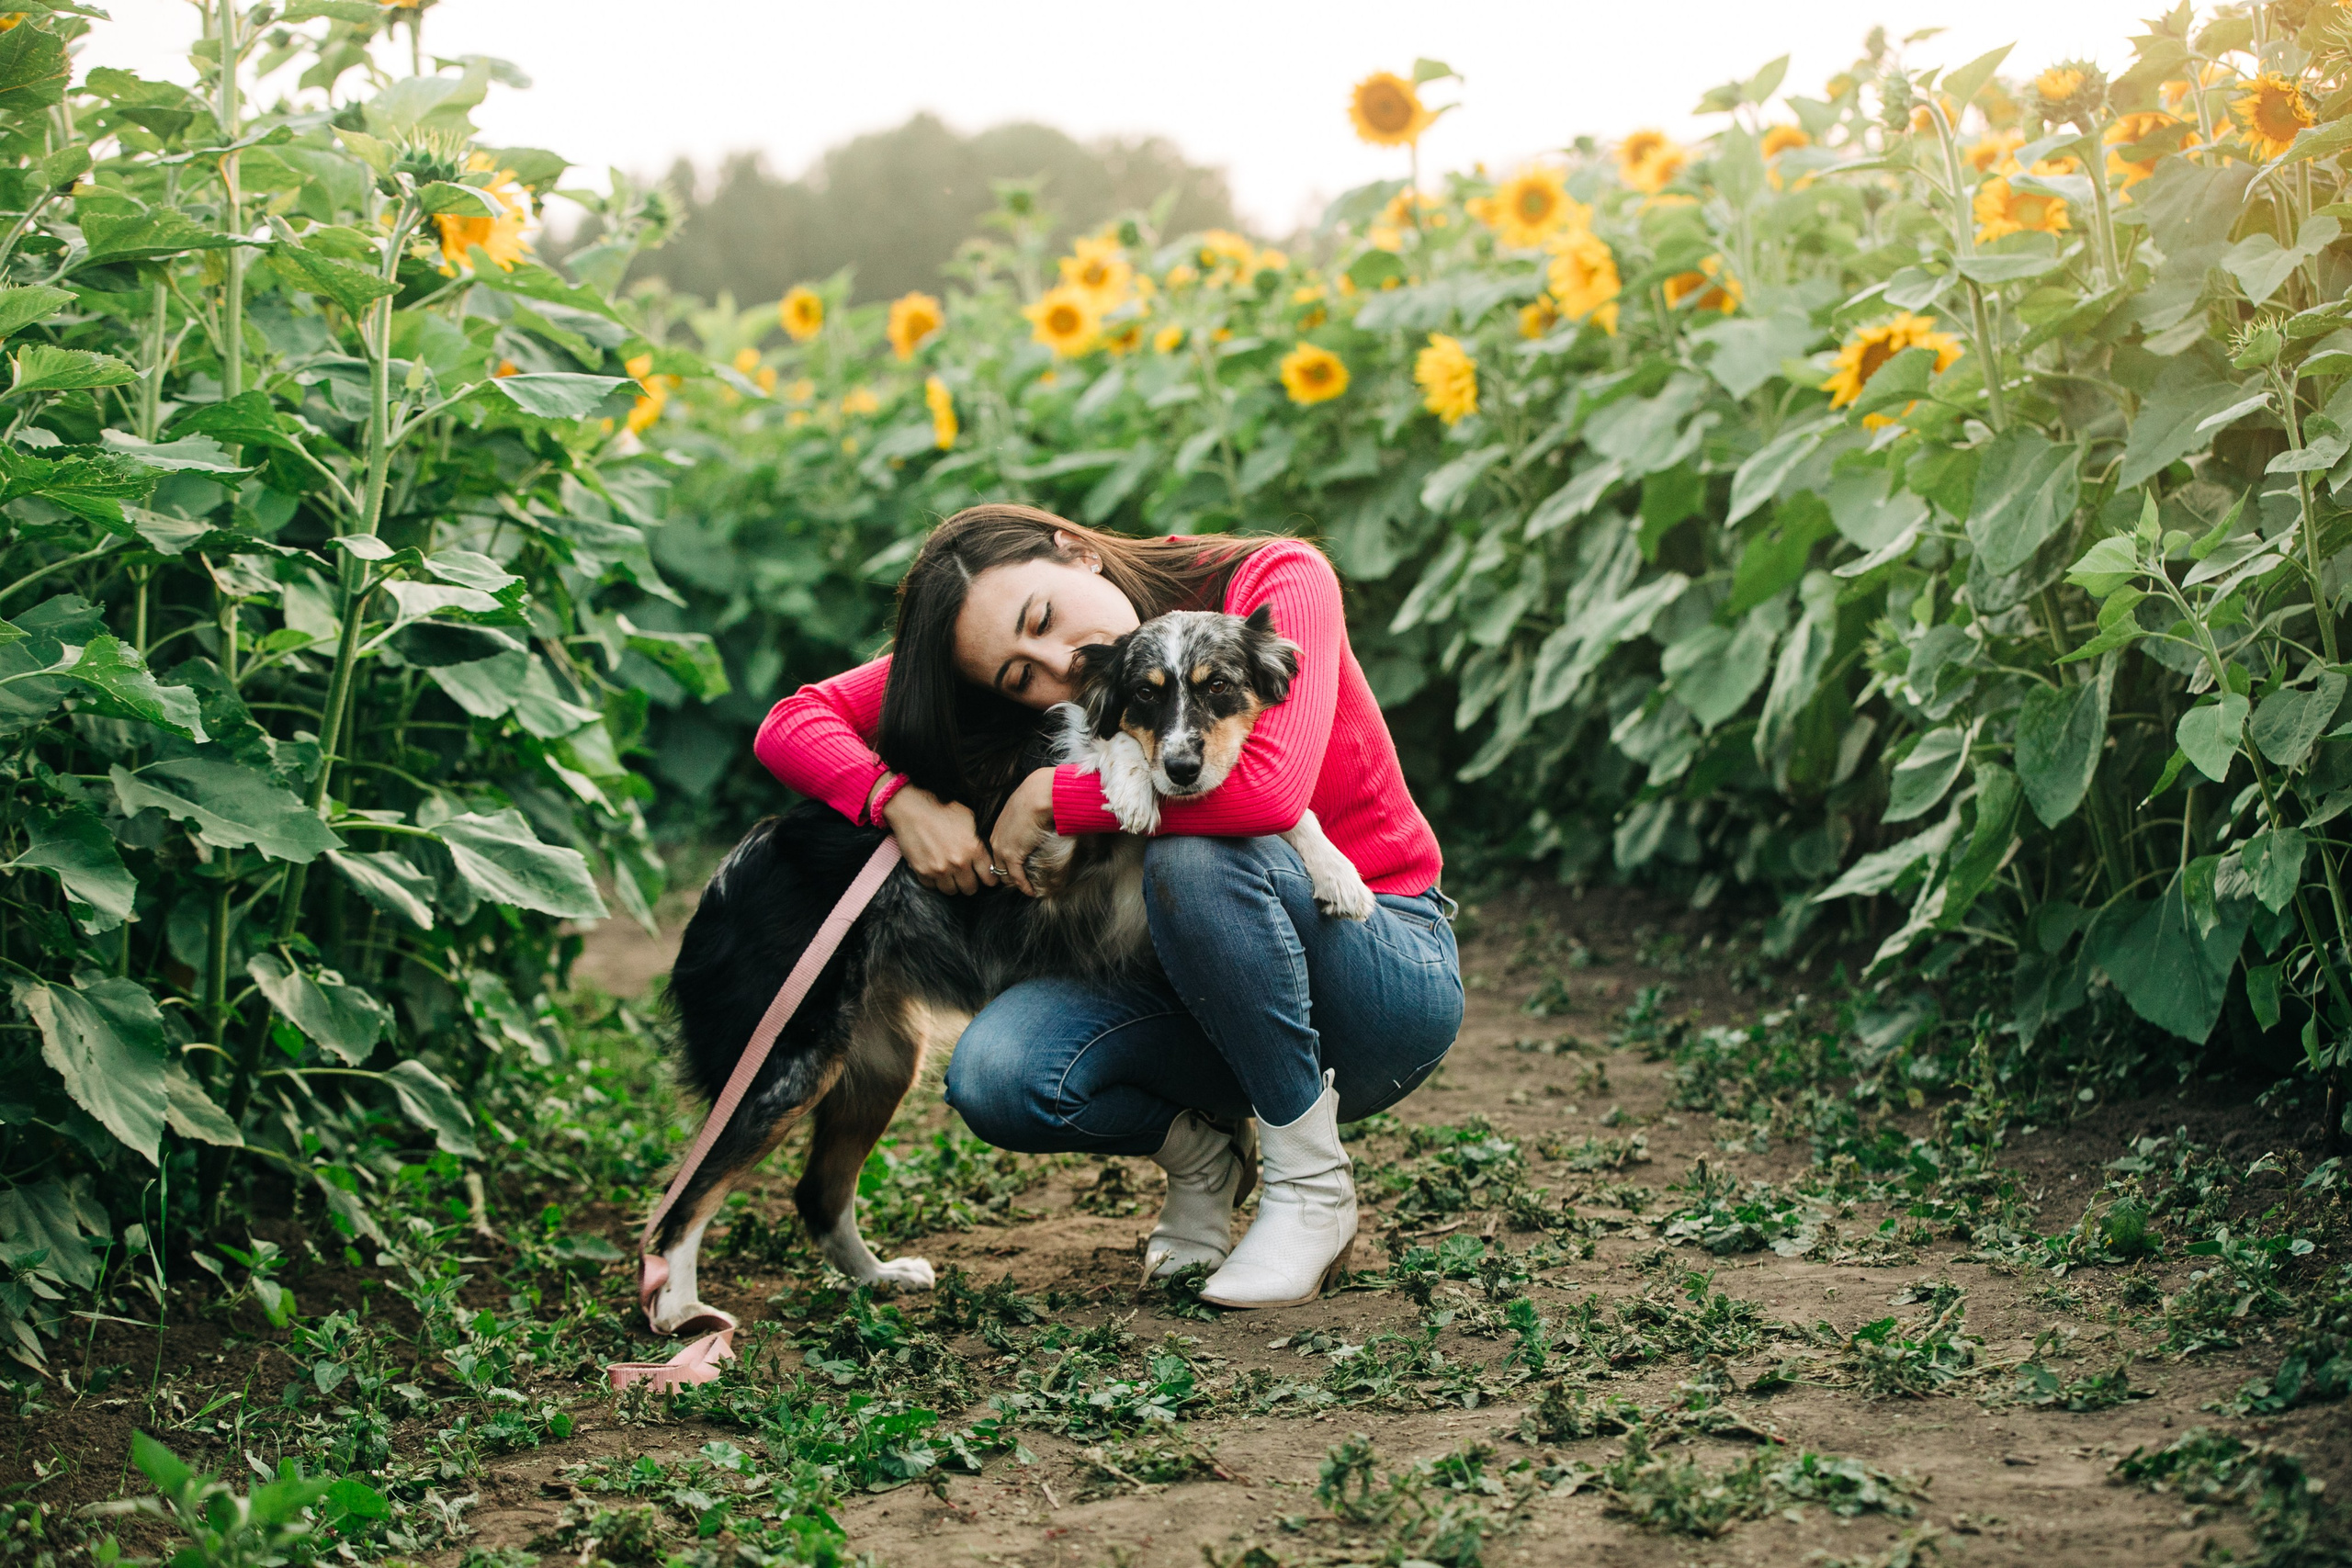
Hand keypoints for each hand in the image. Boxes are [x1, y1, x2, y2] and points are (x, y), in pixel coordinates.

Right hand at [879, 783, 1000, 894]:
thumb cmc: (942, 810)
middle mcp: (958, 863)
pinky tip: (936, 869)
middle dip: (971, 883)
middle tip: (967, 875)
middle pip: (970, 889)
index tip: (986, 878)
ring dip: (952, 884)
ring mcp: (939, 869)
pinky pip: (932, 886)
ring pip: (952, 891)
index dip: (989, 879)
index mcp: (973, 849)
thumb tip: (987, 856)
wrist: (912, 808)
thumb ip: (979, 841)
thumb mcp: (969, 820)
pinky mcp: (922, 871)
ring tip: (951, 873)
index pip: (989, 878)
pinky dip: (935, 881)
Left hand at [988, 767, 1058, 895]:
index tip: (1019, 871)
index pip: (998, 853)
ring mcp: (1002, 848)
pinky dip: (1024, 886)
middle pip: (998, 866)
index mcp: (998, 828)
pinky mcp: (1012, 855)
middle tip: (1023, 884)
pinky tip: (1032, 891)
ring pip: (1005, 874)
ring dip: (1017, 883)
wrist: (1039, 795)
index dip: (1008, 864)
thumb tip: (1037, 827)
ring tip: (1028, 889)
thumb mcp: (1025, 809)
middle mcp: (996, 839)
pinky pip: (1016, 877)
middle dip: (1010, 877)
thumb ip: (1026, 821)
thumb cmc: (1037, 797)